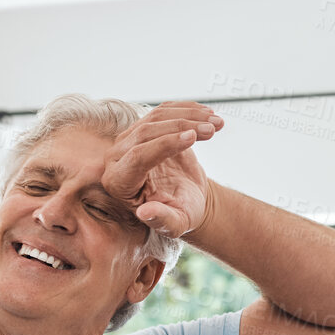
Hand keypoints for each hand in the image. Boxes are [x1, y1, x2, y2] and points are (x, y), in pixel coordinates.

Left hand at [100, 101, 222, 239]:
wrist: (186, 200)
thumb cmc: (179, 214)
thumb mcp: (173, 224)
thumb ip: (160, 220)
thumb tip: (145, 213)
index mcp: (118, 183)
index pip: (138, 157)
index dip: (165, 145)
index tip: (193, 138)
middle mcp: (117, 158)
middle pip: (146, 132)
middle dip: (181, 127)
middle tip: (212, 129)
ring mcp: (129, 139)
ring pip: (156, 117)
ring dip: (189, 115)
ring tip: (217, 123)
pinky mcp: (145, 127)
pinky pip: (164, 111)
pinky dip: (188, 109)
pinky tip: (208, 115)